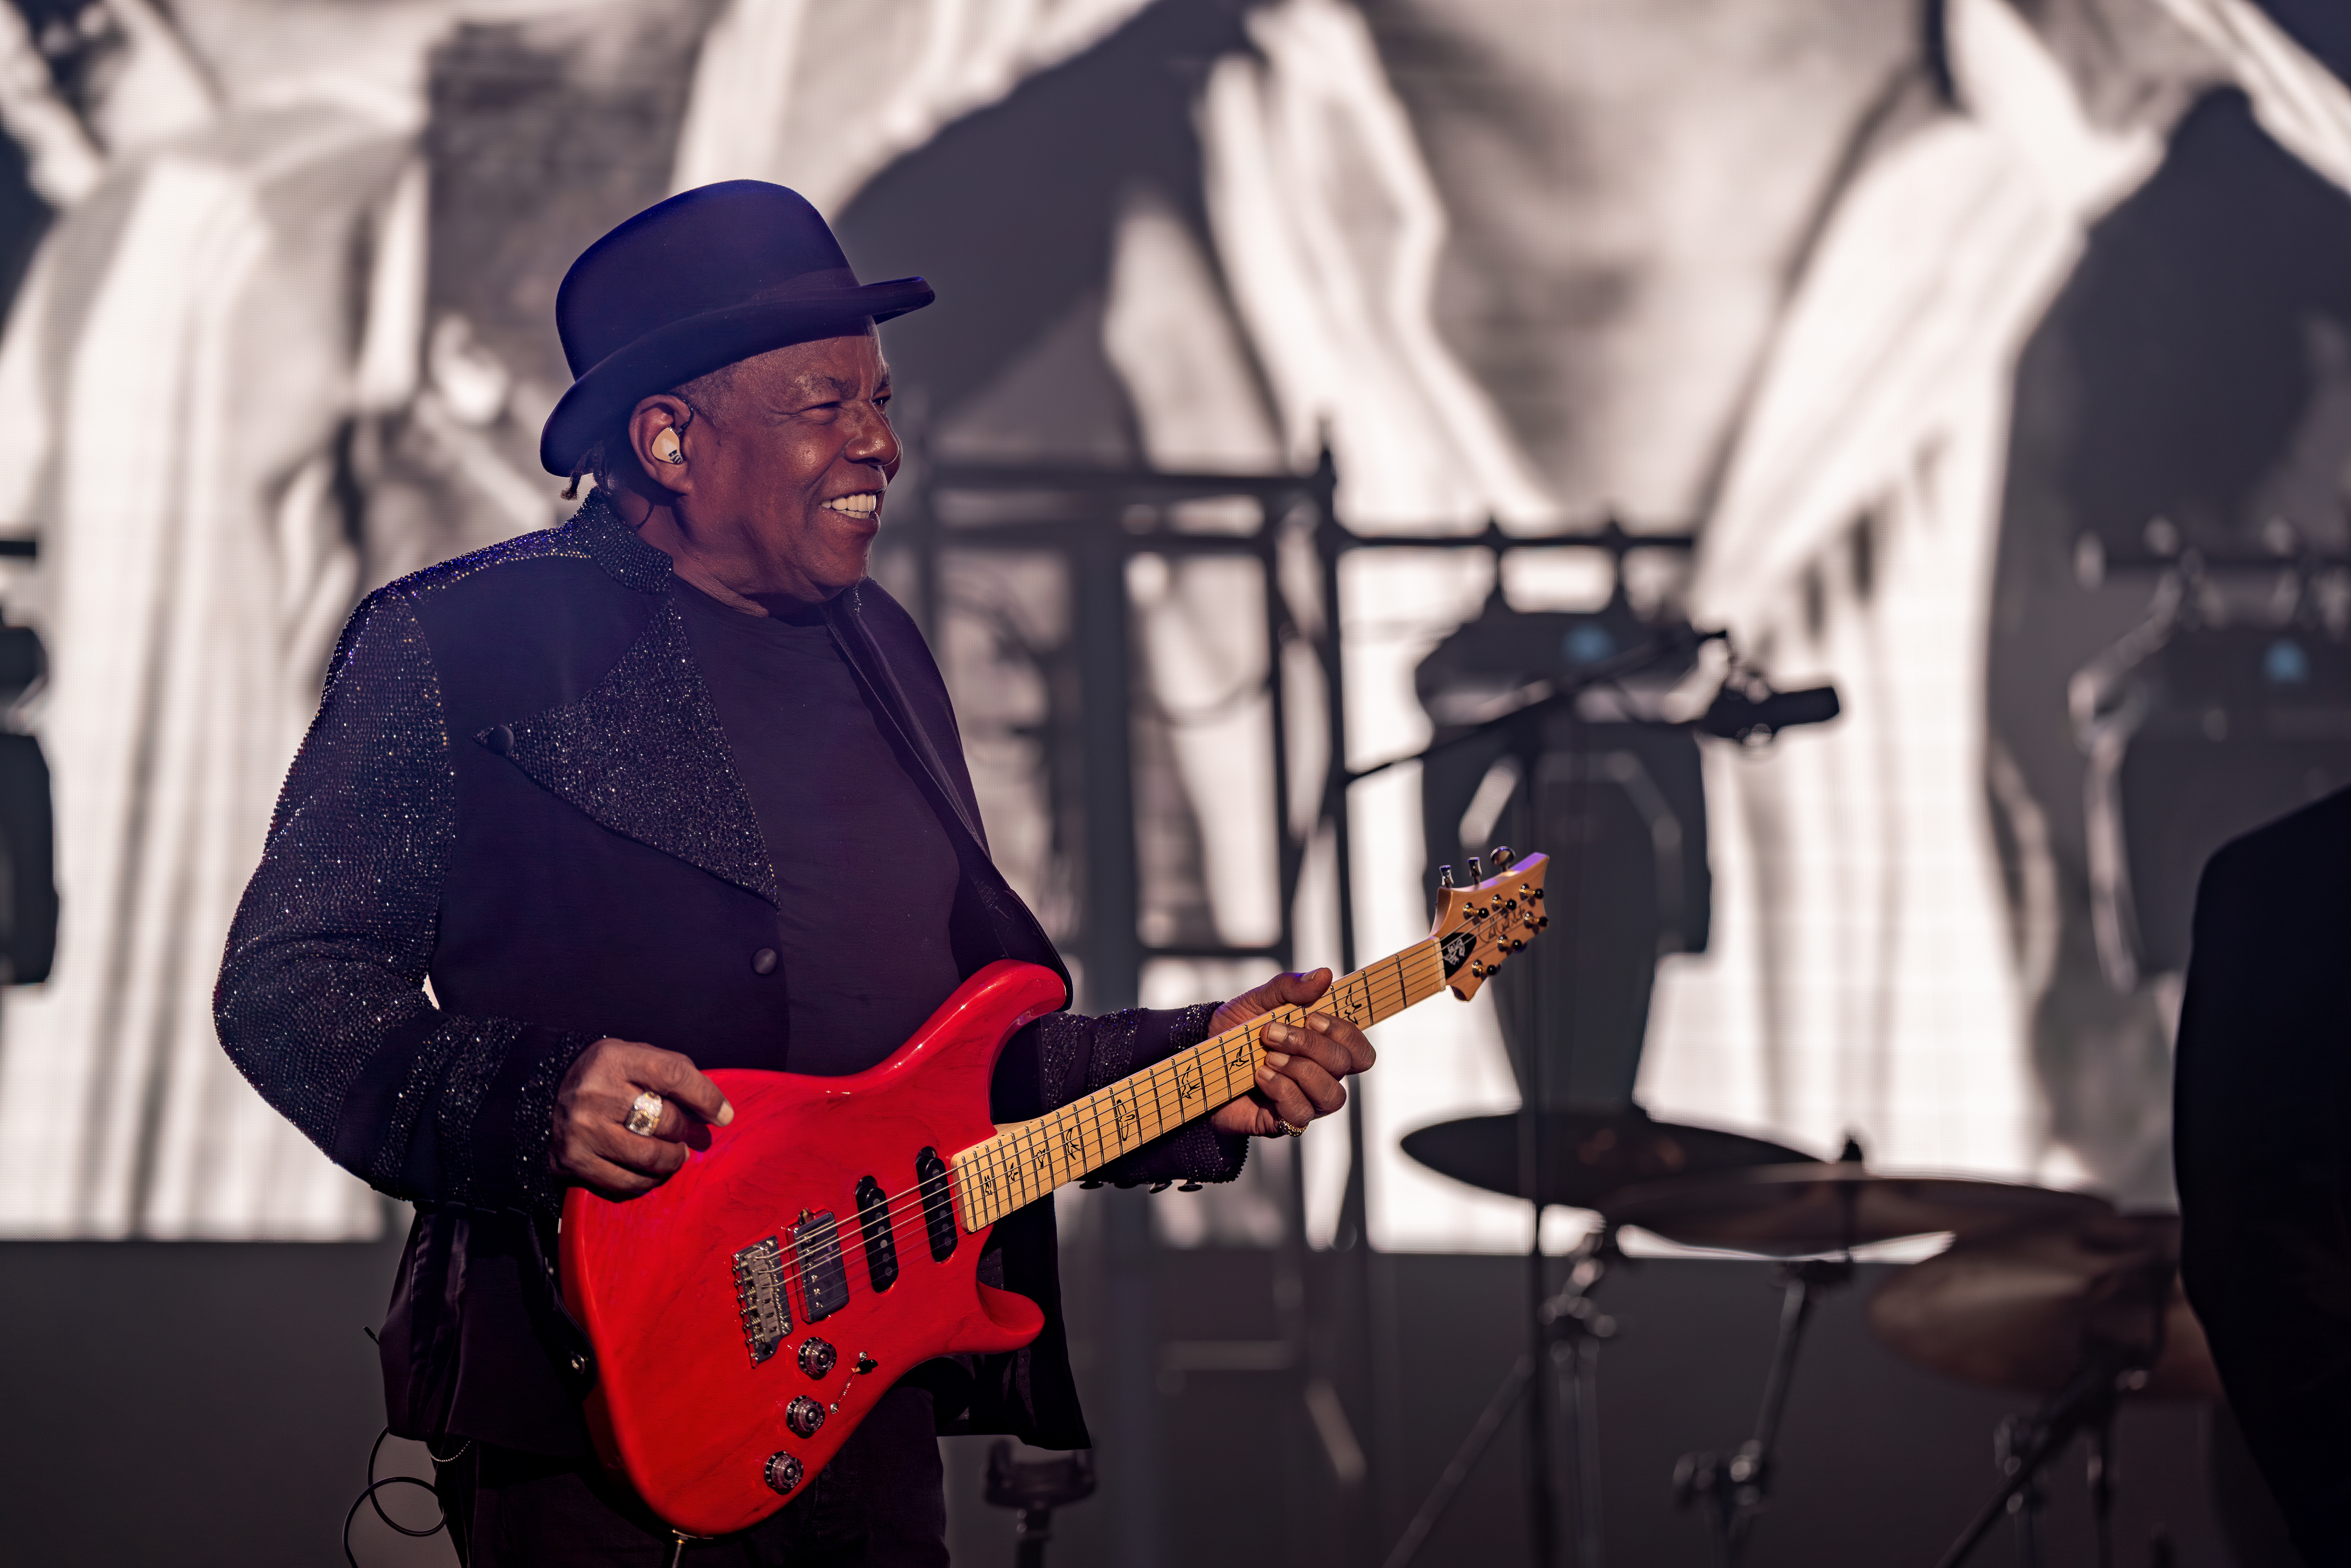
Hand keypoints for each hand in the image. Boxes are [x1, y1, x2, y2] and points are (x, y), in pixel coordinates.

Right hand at [550, 1038, 734, 1197]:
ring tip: (675, 1154)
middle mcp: (595, 1093)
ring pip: (649, 1157)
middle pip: (665, 1120)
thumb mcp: (635, 1060)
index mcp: (614, 1059)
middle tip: (685, 1134)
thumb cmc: (606, 1079)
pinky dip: (647, 1180)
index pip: (673, 1075)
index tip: (724, 1115)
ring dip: (672, 1159)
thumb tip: (719, 1111)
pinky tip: (650, 1171)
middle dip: (684, 1130)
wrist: (544, 1099)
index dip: (706, 1097)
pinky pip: (626, 1182)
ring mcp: (582, 1130)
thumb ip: (675, 1075)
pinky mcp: (574, 1161)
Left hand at [1206, 969, 1376, 1137]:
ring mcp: (1306, 1100)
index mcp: (1323, 1047)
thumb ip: (1290, 987)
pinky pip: (1302, 1114)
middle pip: (1344, 1066)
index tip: (1312, 1017)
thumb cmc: (1234, 1031)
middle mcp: (1322, 1076)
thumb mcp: (1258, 1001)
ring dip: (1300, 1070)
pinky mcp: (1284, 1121)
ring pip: (1332, 1095)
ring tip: (1269, 1057)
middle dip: (1310, 1045)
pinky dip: (1283, 1091)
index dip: (1345, 1033)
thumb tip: (1325, 975)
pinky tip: (1261, 1076)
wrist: (1198, 1059)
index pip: (1359, 1049)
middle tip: (1271, 1033)